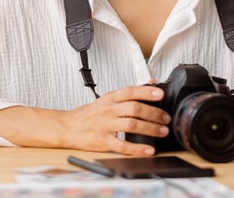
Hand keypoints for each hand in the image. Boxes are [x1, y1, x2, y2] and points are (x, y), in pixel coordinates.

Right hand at [54, 84, 170, 155]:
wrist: (67, 127)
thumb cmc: (89, 114)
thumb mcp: (107, 98)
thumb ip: (128, 93)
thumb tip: (151, 83)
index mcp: (110, 98)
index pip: (130, 91)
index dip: (146, 92)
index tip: (161, 94)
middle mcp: (108, 110)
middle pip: (134, 108)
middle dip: (153, 113)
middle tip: (166, 118)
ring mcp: (105, 125)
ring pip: (130, 125)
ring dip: (149, 129)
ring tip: (162, 131)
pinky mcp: (102, 141)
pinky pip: (122, 145)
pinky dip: (137, 148)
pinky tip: (148, 150)